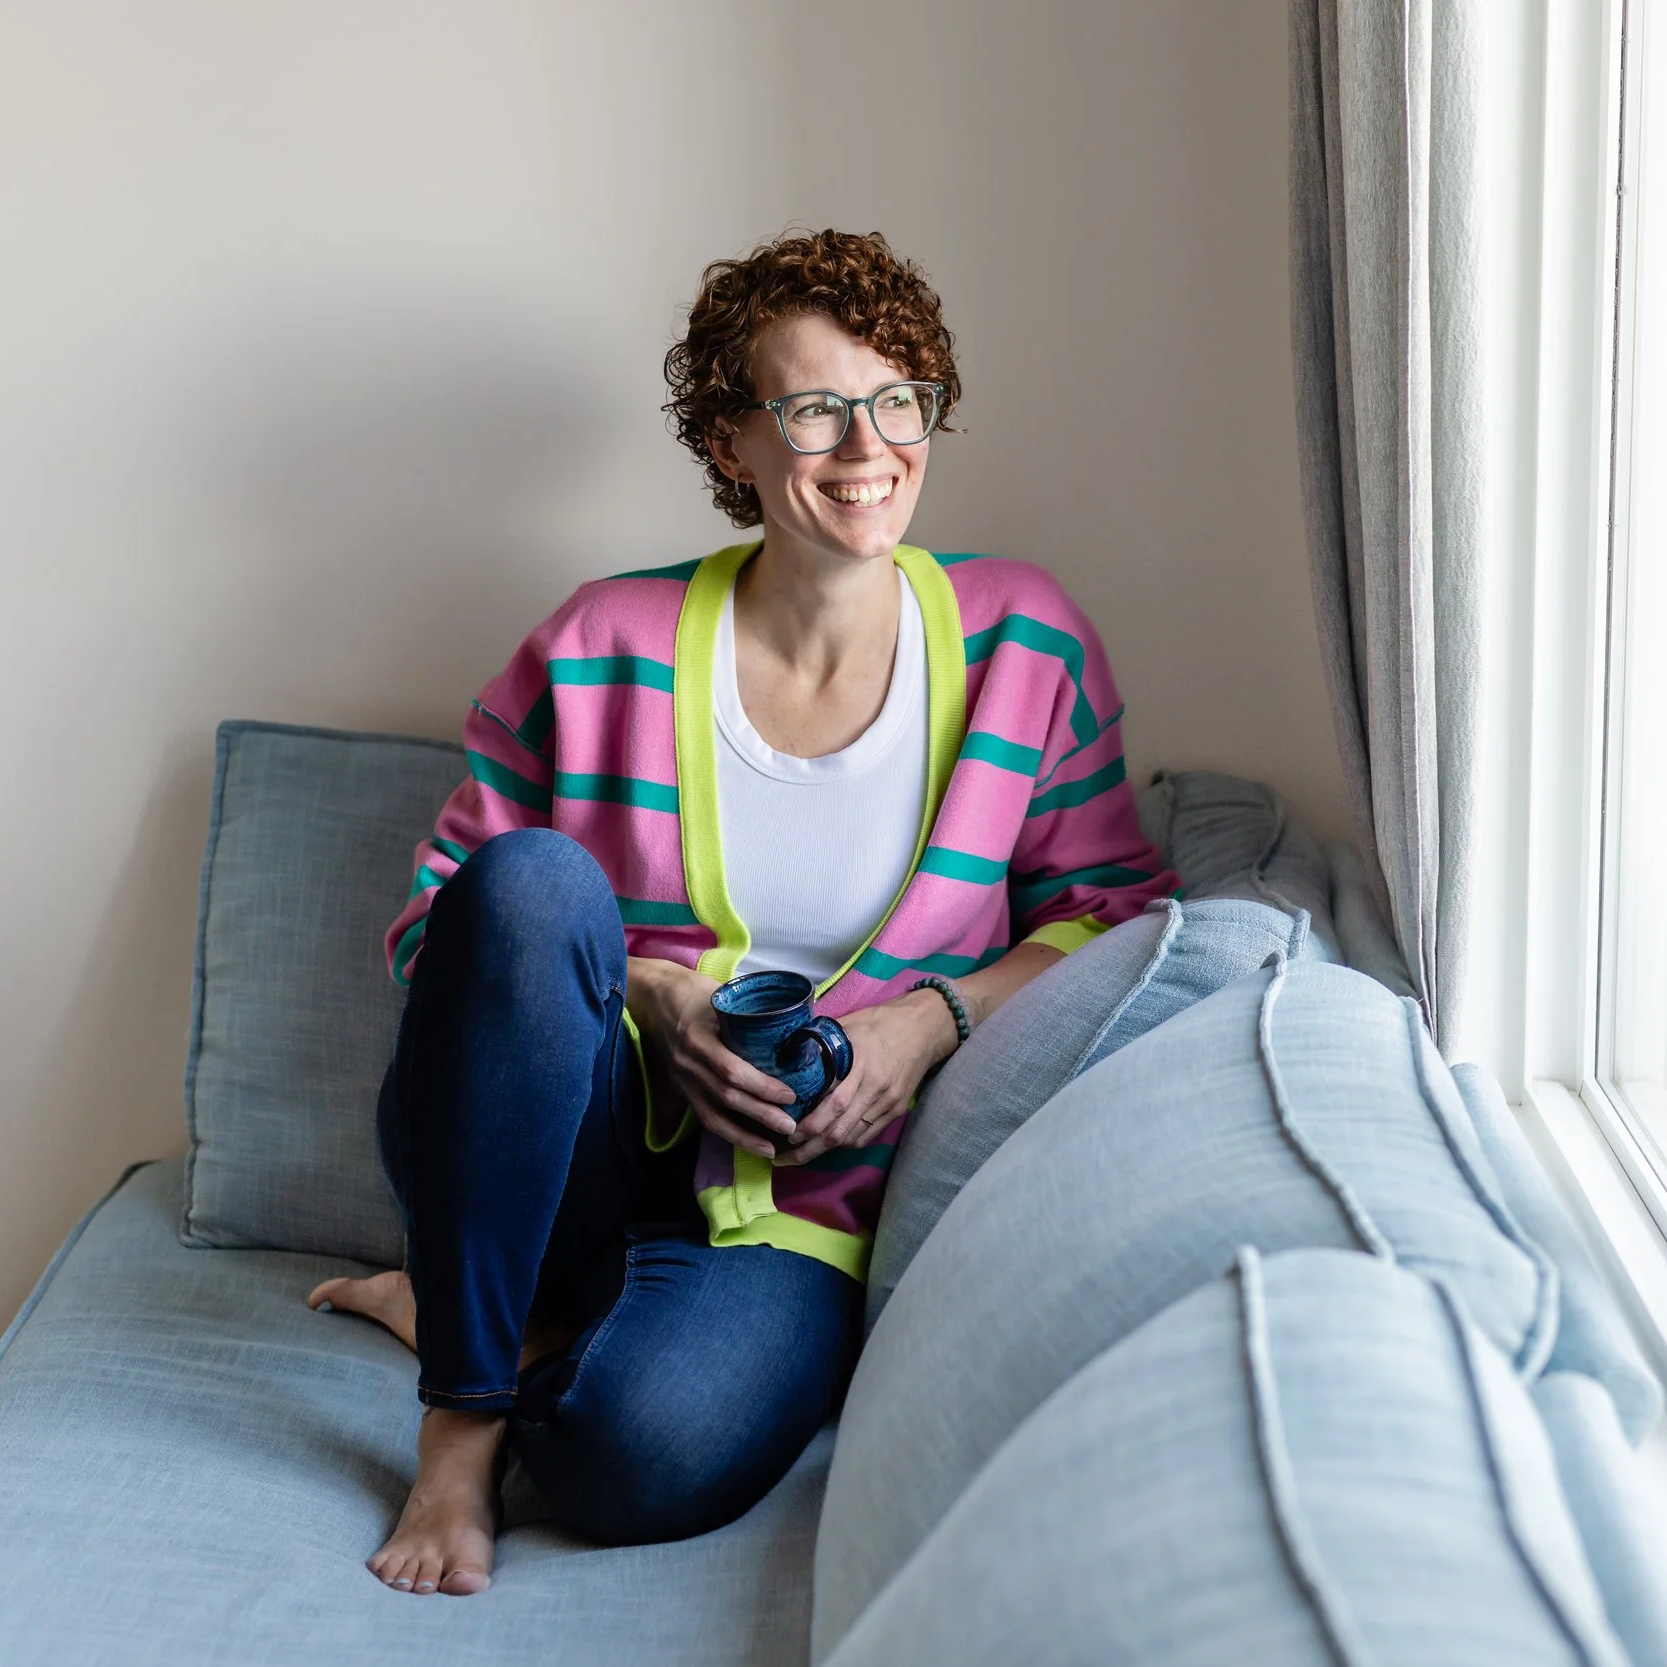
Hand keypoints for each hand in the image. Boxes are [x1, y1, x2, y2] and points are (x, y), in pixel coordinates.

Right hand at [625, 957, 796, 1157]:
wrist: (656, 996)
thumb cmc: (696, 993)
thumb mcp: (723, 998)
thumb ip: (750, 1018)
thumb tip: (796, 1031)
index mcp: (698, 1037)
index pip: (731, 1069)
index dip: (761, 1086)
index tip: (789, 1094)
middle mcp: (687, 1063)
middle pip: (725, 1096)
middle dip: (760, 1114)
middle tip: (790, 1126)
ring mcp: (682, 1079)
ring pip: (713, 1115)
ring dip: (743, 1135)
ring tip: (771, 1148)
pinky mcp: (682, 1088)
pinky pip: (704, 1117)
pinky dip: (727, 1133)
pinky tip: (748, 1144)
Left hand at [773, 989, 958, 1165]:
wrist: (924, 1028)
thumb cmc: (882, 1022)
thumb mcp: (850, 1025)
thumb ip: (823, 1042)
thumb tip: (792, 1052)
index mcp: (861, 1064)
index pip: (833, 1103)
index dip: (811, 1123)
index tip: (788, 1132)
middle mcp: (875, 1088)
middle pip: (841, 1128)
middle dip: (812, 1146)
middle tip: (787, 1155)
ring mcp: (888, 1102)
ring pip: (854, 1136)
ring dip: (827, 1150)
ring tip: (803, 1154)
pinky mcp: (896, 1109)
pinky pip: (868, 1134)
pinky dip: (847, 1142)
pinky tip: (830, 1144)